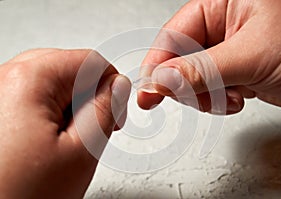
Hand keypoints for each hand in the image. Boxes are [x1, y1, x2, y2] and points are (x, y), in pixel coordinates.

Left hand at [0, 49, 130, 197]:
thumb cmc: (19, 197)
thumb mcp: (82, 150)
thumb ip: (106, 109)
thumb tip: (118, 86)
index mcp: (28, 80)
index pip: (91, 61)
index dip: (111, 86)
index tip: (114, 113)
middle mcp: (5, 80)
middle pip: (69, 70)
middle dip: (89, 98)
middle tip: (92, 130)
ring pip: (52, 86)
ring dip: (69, 110)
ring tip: (66, 143)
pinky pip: (33, 100)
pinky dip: (49, 116)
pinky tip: (48, 143)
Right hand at [138, 0, 280, 113]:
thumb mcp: (252, 55)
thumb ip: (201, 70)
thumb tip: (161, 80)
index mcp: (223, 4)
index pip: (173, 35)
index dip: (158, 65)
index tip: (148, 92)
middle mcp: (223, 25)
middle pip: (179, 59)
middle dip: (186, 84)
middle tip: (193, 97)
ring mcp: (228, 50)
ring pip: (193, 78)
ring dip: (204, 96)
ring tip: (228, 98)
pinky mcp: (236, 71)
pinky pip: (210, 89)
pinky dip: (217, 101)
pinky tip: (235, 100)